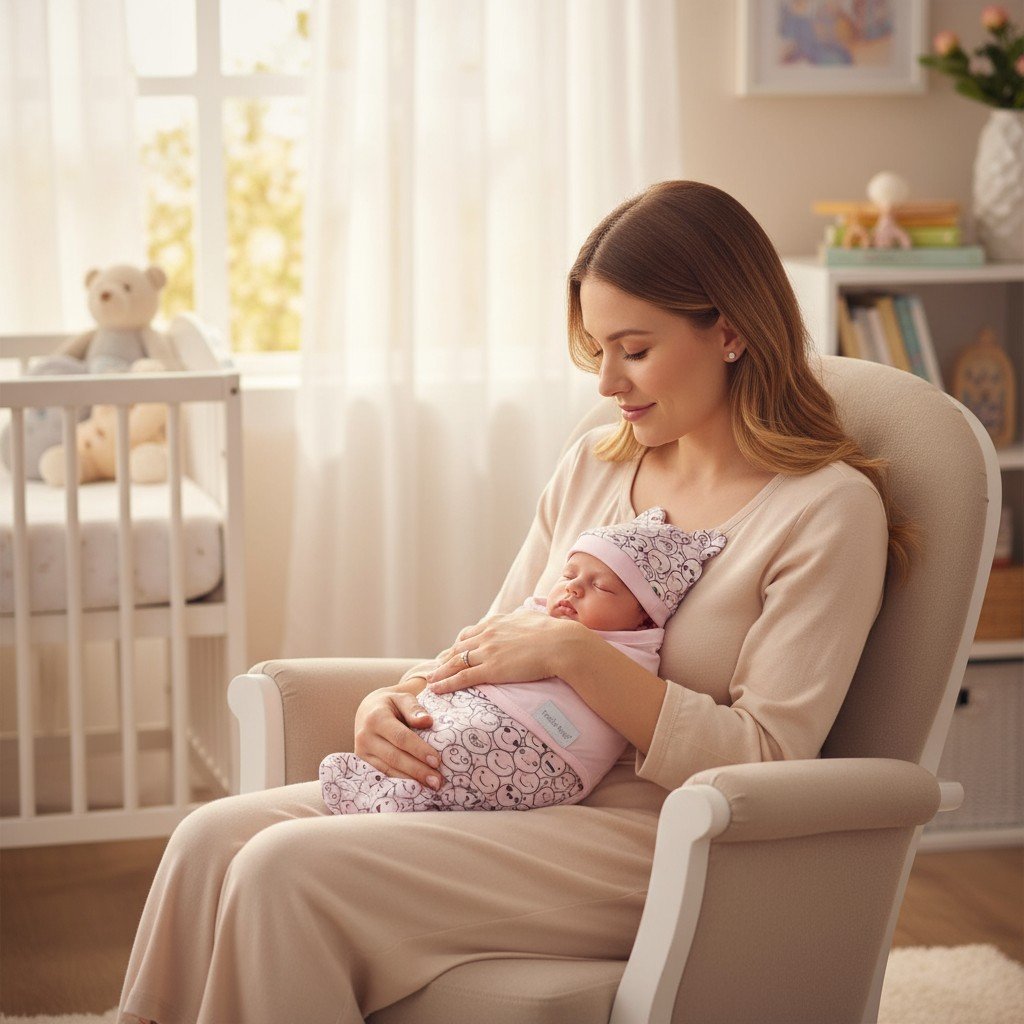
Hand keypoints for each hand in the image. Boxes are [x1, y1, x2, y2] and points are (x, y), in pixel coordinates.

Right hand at [352, 684, 443, 789]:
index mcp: (376, 718)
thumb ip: (414, 708)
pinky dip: (400, 782)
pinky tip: (416, 788)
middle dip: (417, 771)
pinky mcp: (362, 763)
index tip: (437, 761)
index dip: (419, 750)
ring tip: (432, 786)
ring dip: (411, 780)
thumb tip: (427, 721)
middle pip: (394, 757)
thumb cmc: (391, 704)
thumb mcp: (402, 698)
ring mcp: (361, 752)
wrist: (368, 710)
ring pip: (388, 770)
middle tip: (437, 780)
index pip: (400, 737)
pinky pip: (383, 775)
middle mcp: (365, 736)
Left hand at [428, 609, 580, 694]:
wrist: (561, 644)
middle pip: (458, 648)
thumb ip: (521, 619)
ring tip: (430, 680)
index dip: (459, 645)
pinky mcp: (490, 669)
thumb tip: (523, 617)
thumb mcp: (531, 618)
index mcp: (496, 622)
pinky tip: (436, 689)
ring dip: (440, 672)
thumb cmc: (553, 632)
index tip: (452, 652)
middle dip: (445, 659)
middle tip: (435, 668)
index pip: (470, 634)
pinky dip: (446, 683)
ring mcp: (487, 652)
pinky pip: (462, 677)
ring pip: (455, 662)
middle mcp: (486, 634)